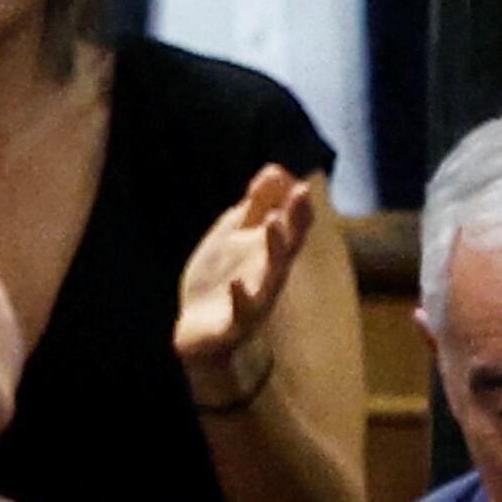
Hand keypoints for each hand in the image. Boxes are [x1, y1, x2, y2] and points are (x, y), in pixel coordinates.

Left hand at [173, 162, 316, 404]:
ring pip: (271, 276)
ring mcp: (254, 299)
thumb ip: (255, 204)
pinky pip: (241, 311)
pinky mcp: (235, 324)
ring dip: (274, 249)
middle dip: (295, 220)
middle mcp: (267, 274)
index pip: (290, 224)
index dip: (295, 203)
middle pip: (288, 245)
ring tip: (271, 223)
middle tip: (302, 192)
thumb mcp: (236, 234)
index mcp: (267, 252)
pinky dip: (240, 298)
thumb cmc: (222, 278)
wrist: (199, 331)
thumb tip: (276, 170)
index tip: (297, 180)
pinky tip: (236, 283)